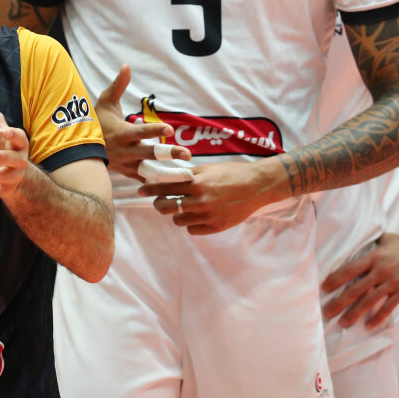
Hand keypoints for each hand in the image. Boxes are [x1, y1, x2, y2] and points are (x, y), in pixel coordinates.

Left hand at [0, 87, 29, 199]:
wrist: (10, 170)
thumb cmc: (2, 143)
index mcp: (19, 143)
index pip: (20, 138)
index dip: (12, 135)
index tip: (2, 132)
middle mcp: (19, 161)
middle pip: (16, 160)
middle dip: (5, 157)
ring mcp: (12, 177)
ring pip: (5, 178)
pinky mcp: (3, 190)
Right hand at [96, 64, 185, 179]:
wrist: (80, 149)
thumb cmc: (96, 122)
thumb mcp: (106, 102)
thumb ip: (118, 85)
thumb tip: (126, 65)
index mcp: (122, 133)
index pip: (141, 132)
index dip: (154, 131)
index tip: (170, 129)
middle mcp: (126, 151)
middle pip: (150, 154)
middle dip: (169, 155)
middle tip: (187, 154)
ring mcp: (128, 165)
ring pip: (150, 172)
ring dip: (170, 175)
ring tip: (188, 176)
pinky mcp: (129, 174)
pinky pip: (146, 181)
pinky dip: (159, 186)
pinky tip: (177, 189)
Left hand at [139, 160, 273, 233]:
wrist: (256, 186)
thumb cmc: (231, 173)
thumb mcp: (207, 169)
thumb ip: (187, 175)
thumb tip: (165, 178)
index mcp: (196, 184)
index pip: (164, 187)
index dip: (150, 189)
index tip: (141, 190)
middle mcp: (200, 201)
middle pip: (166, 207)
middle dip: (159, 204)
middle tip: (161, 201)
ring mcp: (208, 216)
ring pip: (178, 220)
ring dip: (176, 213)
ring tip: (182, 207)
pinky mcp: (216, 227)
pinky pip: (192, 230)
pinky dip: (191, 223)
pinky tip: (196, 215)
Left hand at [320, 232, 398, 328]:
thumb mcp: (386, 238)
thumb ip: (371, 243)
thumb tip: (356, 240)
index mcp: (373, 256)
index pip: (348, 269)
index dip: (335, 279)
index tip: (323, 288)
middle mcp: (380, 270)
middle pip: (355, 289)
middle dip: (339, 302)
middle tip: (326, 312)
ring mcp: (392, 281)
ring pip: (369, 300)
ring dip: (354, 313)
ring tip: (343, 323)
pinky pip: (389, 307)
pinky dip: (378, 317)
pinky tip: (369, 326)